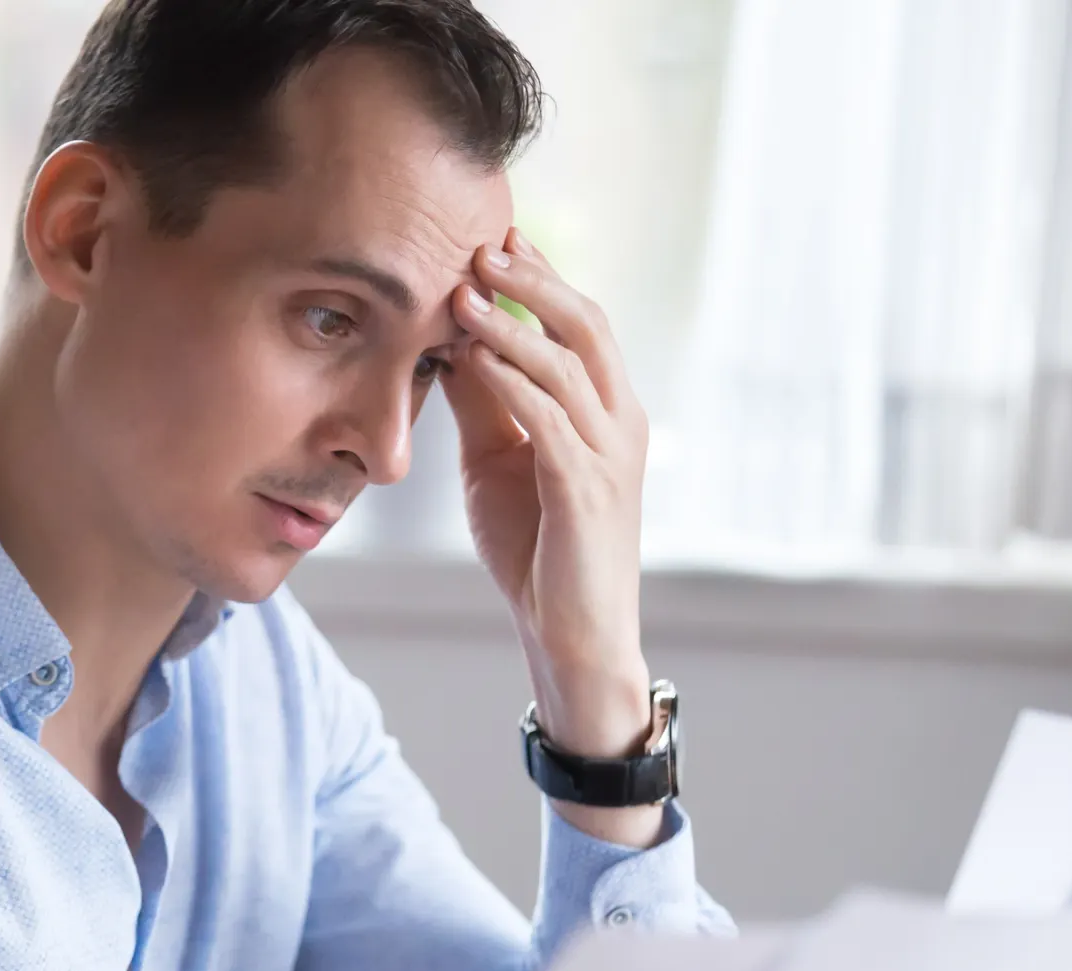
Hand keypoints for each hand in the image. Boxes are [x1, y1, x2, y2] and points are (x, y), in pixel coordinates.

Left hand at [444, 228, 659, 846]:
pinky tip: (473, 357)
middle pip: (586, 325)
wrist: (571, 634)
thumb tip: (451, 342)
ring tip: (464, 293)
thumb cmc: (538, 547)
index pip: (579, 324)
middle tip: (483, 243)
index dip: (541, 276)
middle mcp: (620, 421)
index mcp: (605, 410)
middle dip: (534, 280)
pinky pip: (549, 420)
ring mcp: (609, 455)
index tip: (495, 235)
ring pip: (566, 366)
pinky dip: (511, 381)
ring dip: (511, 324)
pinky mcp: (587, 491)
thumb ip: (485, 402)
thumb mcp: (500, 460)